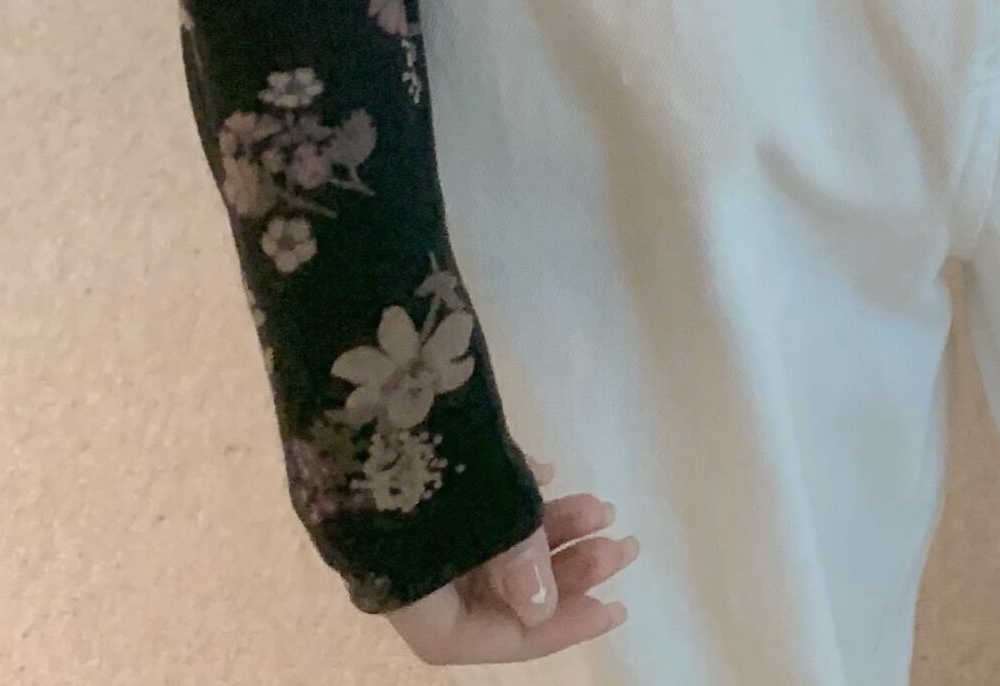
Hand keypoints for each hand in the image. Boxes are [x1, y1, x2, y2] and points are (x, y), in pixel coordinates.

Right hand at [381, 453, 638, 664]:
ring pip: (495, 542)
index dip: (544, 631)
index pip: (476, 638)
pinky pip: (480, 499)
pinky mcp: (422, 469)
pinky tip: (551, 471)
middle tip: (624, 548)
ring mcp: (414, 514)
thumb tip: (541, 609)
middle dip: (564, 574)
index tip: (607, 607)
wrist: (375, 360)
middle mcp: (406, 562)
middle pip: (494, 592)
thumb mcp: (481, 507)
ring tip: (605, 509)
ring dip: (554, 528)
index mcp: (405, 588)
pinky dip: (519, 492)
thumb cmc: (426, 445)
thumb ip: (512, 563)